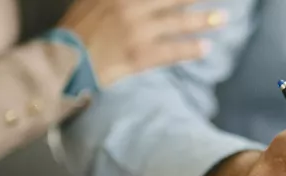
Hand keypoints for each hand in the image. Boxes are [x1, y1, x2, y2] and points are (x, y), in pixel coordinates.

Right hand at [59, 0, 224, 86]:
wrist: (63, 61)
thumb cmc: (76, 28)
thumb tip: (139, 0)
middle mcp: (130, 7)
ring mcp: (136, 31)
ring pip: (177, 22)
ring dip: (203, 20)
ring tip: (222, 18)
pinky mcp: (138, 55)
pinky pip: (171, 51)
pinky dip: (189, 49)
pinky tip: (205, 48)